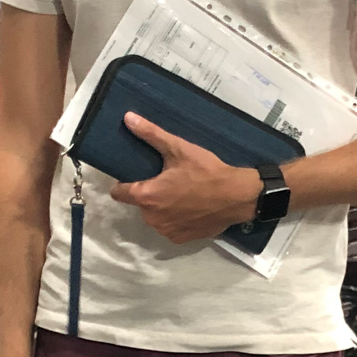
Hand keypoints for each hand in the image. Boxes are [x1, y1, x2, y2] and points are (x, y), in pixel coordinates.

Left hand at [108, 114, 261, 244]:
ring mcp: (166, 231)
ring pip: (155, 216)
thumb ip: (151, 135)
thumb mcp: (179, 149)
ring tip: (180, 194)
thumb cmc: (206, 172)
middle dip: (149, 193)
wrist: (237, 196)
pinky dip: (176, 219)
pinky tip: (190, 208)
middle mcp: (151, 218)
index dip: (125, 183)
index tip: (137, 175)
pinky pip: (170, 227)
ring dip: (162, 207)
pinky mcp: (180, 239)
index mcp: (146, 196)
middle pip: (140, 203)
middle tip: (168, 180)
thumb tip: (128, 118)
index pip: (119, 193)